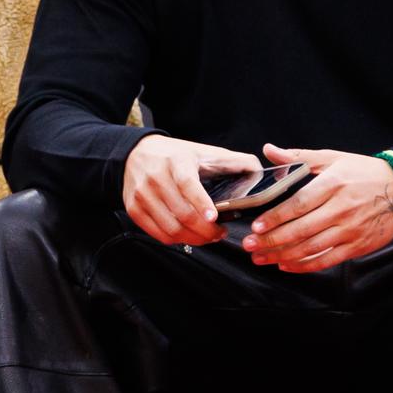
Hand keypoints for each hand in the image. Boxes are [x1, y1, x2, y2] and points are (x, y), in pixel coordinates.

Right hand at [122, 135, 262, 246]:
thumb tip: (258, 171)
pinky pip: (158, 234)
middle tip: (219, 233)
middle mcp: (156, 178)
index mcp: (176, 162)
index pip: (188, 185)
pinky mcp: (133, 209)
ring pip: (170, 228)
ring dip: (193, 239)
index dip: (201, 203)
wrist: (136, 154)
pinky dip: (176, 240)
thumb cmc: (175, 156)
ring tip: (207, 236)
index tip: (214, 217)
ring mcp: (142, 196)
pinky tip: (189, 235)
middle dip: (205, 230)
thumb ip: (233, 161)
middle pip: (182, 213)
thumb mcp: (203, 152)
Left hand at [238, 144, 392, 273]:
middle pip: (300, 229)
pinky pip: (327, 259)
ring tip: (261, 257)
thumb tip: (269, 151)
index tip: (256, 225)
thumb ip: (300, 157)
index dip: (275, 217)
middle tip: (250, 245)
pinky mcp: (357, 246)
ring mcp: (350, 229)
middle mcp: (341, 209)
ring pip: (310, 248)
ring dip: (282, 255)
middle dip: (272, 240)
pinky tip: (286, 265)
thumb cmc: (364, 173)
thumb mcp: (334, 158)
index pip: (298, 204)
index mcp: (333, 184)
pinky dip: (305, 265)